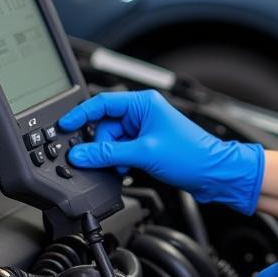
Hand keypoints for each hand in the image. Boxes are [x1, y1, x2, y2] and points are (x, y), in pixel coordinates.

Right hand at [58, 90, 264, 215]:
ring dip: (112, 156)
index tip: (63, 126)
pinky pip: (122, 150)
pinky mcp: (147, 145)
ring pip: (112, 140)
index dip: (81, 114)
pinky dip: (119, 161)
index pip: (103, 103)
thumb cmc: (190, 155)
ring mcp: (145, 129)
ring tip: (123, 168)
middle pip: (105, 125)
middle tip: (101, 160)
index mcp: (143, 103)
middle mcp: (143, 112)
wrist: (213, 173)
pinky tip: (127, 170)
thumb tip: (81, 155)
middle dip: (101, 144)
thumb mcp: (144, 153)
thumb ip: (109, 154)